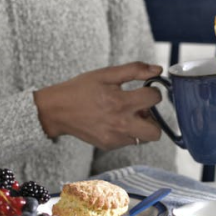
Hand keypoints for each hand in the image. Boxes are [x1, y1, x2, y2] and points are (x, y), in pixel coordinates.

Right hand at [34, 62, 163, 150]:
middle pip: (156, 132)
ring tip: (127, 115)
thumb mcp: (106, 74)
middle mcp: (120, 124)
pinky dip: (127, 131)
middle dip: (154, 119)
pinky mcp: (109, 145)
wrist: (58, 110)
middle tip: (141, 109)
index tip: (145, 89)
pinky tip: (114, 121)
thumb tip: (158, 70)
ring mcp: (115, 138)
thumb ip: (134, 70)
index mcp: (120, 102)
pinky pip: (129, 141)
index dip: (153, 91)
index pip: (154, 98)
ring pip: (144, 138)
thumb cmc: (81, 89)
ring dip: (141, 126)